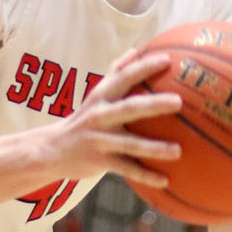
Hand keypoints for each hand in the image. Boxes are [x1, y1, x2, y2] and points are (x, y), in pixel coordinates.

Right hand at [40, 49, 180, 187]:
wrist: (52, 149)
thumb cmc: (84, 118)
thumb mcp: (97, 94)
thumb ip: (116, 72)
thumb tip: (138, 50)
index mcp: (102, 96)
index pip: (124, 76)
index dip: (144, 67)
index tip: (167, 60)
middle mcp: (100, 116)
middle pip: (130, 108)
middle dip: (154, 104)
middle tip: (178, 102)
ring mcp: (100, 140)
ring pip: (131, 144)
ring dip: (154, 148)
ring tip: (178, 150)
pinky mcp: (101, 161)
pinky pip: (127, 169)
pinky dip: (146, 175)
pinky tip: (165, 180)